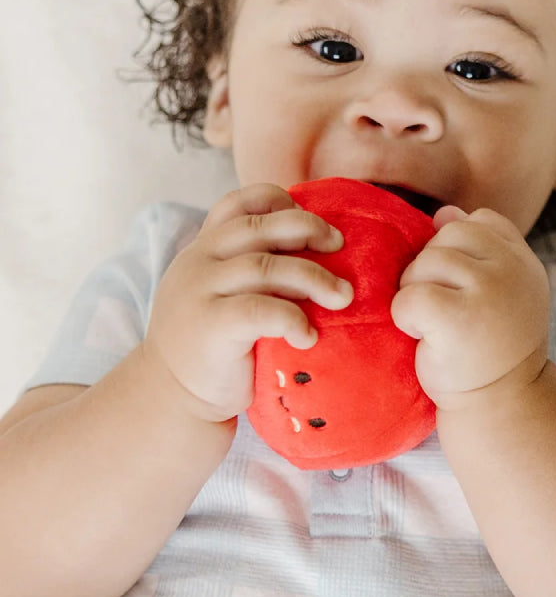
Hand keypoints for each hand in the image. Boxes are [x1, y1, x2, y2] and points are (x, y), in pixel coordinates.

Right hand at [143, 184, 352, 421]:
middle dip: (309, 230)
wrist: (171, 396)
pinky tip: (308, 336)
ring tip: (342, 297)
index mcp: (205, 248)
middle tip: (341, 246)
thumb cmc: (215, 346)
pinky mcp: (210, 326)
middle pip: (260, 227)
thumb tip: (320, 252)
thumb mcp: (226, 295)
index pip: (239, 202)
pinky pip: (261, 311)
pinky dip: (293, 319)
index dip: (279, 200)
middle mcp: (199, 261)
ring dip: (314, 278)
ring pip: (266, 267)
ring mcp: (200, 291)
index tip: (314, 220)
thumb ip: (253, 270)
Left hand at [391, 207, 549, 409]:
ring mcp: (490, 290)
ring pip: (425, 262)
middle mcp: (514, 270)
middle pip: (448, 236)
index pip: (481, 221)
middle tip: (446, 312)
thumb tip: (444, 211)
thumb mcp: (497, 292)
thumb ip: (480, 249)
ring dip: (416, 292)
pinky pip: (410, 295)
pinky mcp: (459, 317)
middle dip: (433, 270)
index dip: (459, 251)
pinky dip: (406, 318)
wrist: (500, 405)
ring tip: (435, 326)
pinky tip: (424, 337)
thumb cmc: (490, 349)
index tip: (465, 293)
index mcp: (525, 261)